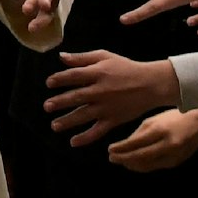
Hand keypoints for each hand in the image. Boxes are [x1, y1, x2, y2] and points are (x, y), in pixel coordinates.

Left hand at [44, 49, 178, 146]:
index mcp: (97, 73)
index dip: (59, 79)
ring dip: (68, 121)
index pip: (74, 76)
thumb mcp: (104, 56)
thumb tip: (61, 57)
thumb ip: (82, 58)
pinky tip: (73, 141)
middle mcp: (100, 91)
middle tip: (46, 107)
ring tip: (54, 125)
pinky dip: (86, 138)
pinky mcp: (113, 120)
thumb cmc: (125, 68)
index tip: (48, 84)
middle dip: (60, 102)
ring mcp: (106, 107)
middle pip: (76, 97)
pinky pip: (97, 131)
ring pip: (84, 115)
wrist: (150, 84)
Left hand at [108, 107, 197, 170]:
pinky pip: (155, 167)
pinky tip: (133, 164)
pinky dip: (142, 166)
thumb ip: (140, 133)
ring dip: (131, 164)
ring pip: (147, 165)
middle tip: (111, 158)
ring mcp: (172, 156)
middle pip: (140, 157)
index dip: (121, 148)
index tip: (109, 150)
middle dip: (123, 159)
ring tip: (120, 161)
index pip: (136, 143)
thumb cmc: (174, 117)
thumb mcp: (155, 119)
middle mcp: (167, 145)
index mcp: (160, 130)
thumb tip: (124, 145)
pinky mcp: (175, 163)